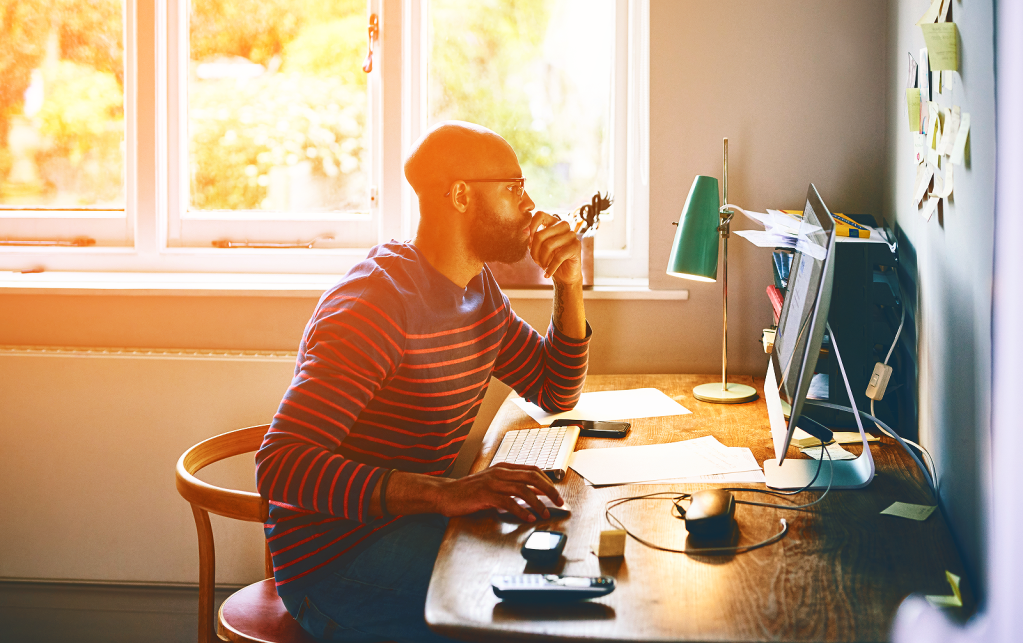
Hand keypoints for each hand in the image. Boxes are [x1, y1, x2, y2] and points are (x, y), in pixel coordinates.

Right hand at [435, 463, 562, 521]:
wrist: (446, 494)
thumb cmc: (469, 491)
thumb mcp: (493, 484)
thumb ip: (511, 486)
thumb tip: (534, 494)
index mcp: (504, 468)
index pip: (533, 470)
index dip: (548, 481)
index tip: (557, 494)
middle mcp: (500, 472)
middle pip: (532, 477)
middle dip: (549, 490)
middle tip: (559, 502)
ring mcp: (493, 483)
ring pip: (523, 489)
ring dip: (537, 503)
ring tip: (545, 514)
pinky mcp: (485, 495)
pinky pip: (508, 502)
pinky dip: (521, 511)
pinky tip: (528, 518)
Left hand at [528, 211, 582, 285]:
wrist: (564, 275)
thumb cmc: (550, 259)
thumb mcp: (538, 248)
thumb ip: (531, 239)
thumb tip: (524, 231)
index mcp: (553, 222)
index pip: (540, 215)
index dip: (531, 227)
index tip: (529, 242)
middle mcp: (563, 226)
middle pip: (541, 235)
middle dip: (534, 251)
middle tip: (536, 261)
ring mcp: (571, 235)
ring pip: (548, 245)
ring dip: (542, 260)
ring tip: (543, 266)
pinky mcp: (576, 246)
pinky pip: (558, 257)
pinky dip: (550, 268)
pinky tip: (547, 274)